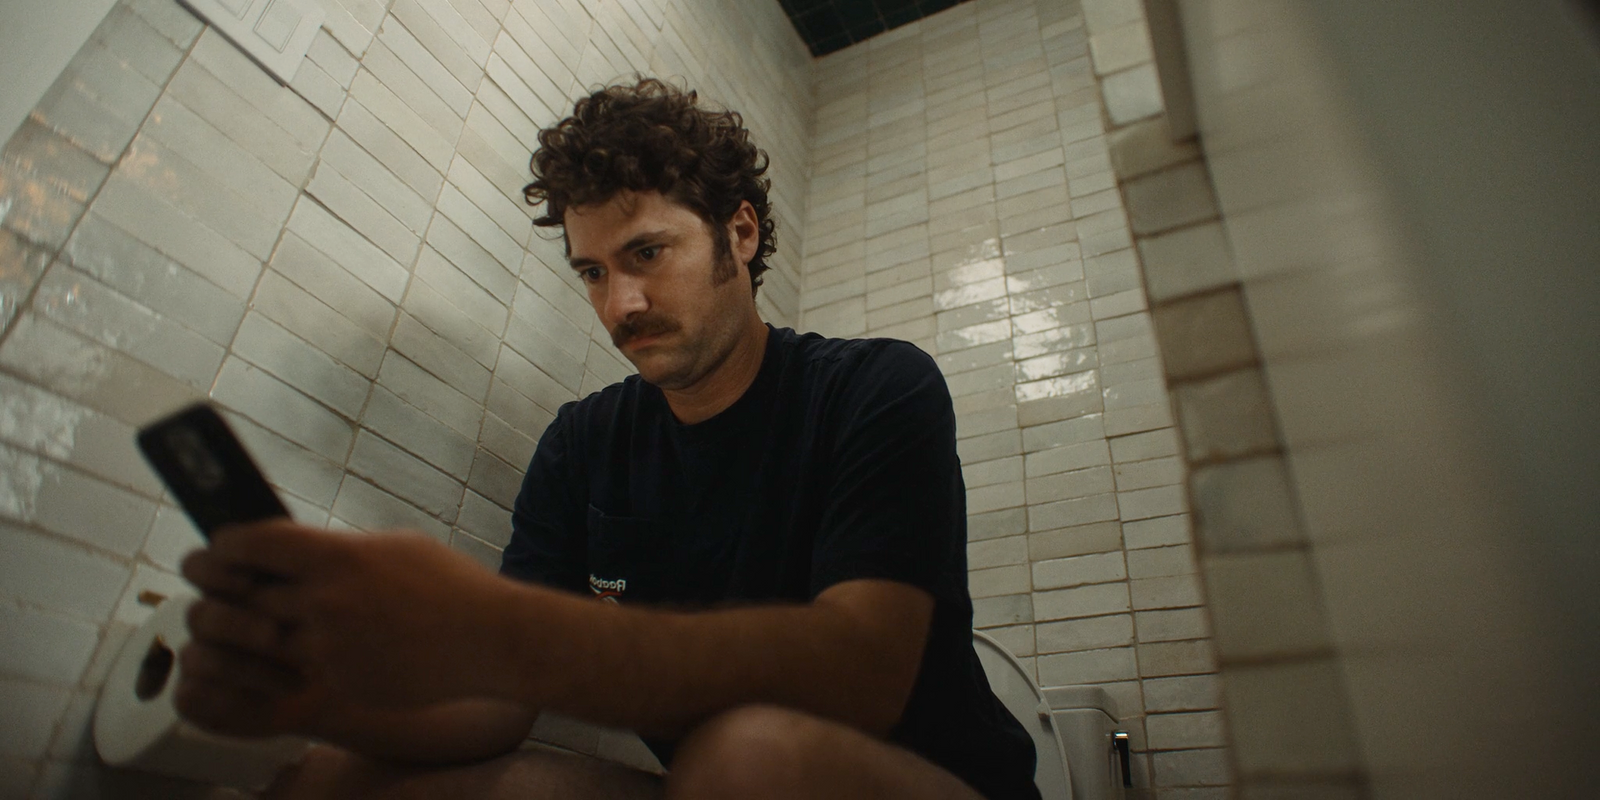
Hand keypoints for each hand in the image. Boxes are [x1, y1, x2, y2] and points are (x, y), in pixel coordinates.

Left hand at [180, 522, 518, 719]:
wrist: (490, 639)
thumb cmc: (450, 586)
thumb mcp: (394, 547)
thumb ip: (341, 550)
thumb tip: (296, 551)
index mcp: (338, 557)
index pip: (252, 544)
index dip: (224, 545)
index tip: (217, 548)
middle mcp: (325, 601)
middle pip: (242, 596)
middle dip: (221, 593)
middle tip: (209, 588)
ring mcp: (330, 648)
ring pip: (261, 642)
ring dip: (245, 634)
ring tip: (240, 626)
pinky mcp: (339, 685)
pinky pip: (293, 675)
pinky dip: (287, 665)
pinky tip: (291, 656)